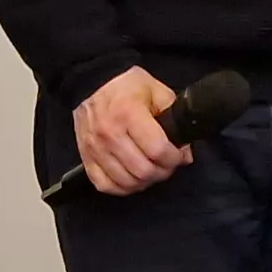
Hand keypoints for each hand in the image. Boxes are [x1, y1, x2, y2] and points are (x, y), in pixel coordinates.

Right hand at [75, 68, 189, 194]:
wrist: (92, 84)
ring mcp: (95, 148)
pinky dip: (122, 188)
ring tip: (152, 170)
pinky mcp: (86, 157)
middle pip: (143, 170)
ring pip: (126, 182)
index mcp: (128, 113)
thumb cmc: (126, 87)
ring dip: (145, 181)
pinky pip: (105, 185)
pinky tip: (132, 178)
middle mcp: (109, 133)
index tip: (179, 155)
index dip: (175, 158)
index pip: (158, 149)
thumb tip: (185, 152)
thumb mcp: (157, 91)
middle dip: (163, 171)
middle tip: (167, 164)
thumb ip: (174, 118)